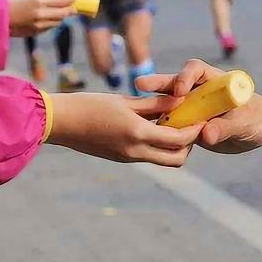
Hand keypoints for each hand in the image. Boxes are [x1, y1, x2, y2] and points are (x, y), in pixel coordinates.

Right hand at [9, 0, 74, 36]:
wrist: (1, 18)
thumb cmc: (16, 5)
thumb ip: (48, 1)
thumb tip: (64, 1)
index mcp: (38, 1)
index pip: (60, 1)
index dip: (69, 0)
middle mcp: (40, 13)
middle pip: (63, 13)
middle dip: (69, 11)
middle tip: (73, 9)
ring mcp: (39, 24)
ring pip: (58, 22)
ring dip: (60, 18)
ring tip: (60, 13)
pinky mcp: (37, 32)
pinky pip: (49, 28)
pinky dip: (51, 23)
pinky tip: (47, 20)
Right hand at [48, 93, 203, 166]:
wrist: (59, 123)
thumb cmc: (89, 105)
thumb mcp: (124, 101)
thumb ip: (153, 104)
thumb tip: (179, 101)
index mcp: (137, 134)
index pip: (178, 138)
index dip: (194, 129)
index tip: (202, 117)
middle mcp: (135, 151)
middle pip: (176, 159)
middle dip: (188, 145)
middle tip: (190, 125)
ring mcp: (127, 158)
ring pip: (162, 160)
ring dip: (173, 147)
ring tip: (172, 124)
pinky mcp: (120, 158)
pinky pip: (147, 156)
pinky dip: (157, 146)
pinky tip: (154, 127)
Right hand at [137, 59, 261, 153]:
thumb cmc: (259, 118)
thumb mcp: (246, 124)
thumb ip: (226, 128)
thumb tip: (206, 135)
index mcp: (215, 81)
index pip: (196, 70)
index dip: (185, 77)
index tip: (179, 91)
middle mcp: (201, 91)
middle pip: (176, 83)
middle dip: (158, 83)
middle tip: (140, 84)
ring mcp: (194, 106)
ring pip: (170, 103)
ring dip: (154, 106)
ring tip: (135, 110)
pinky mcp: (190, 122)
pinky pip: (173, 122)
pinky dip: (160, 125)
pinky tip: (145, 130)